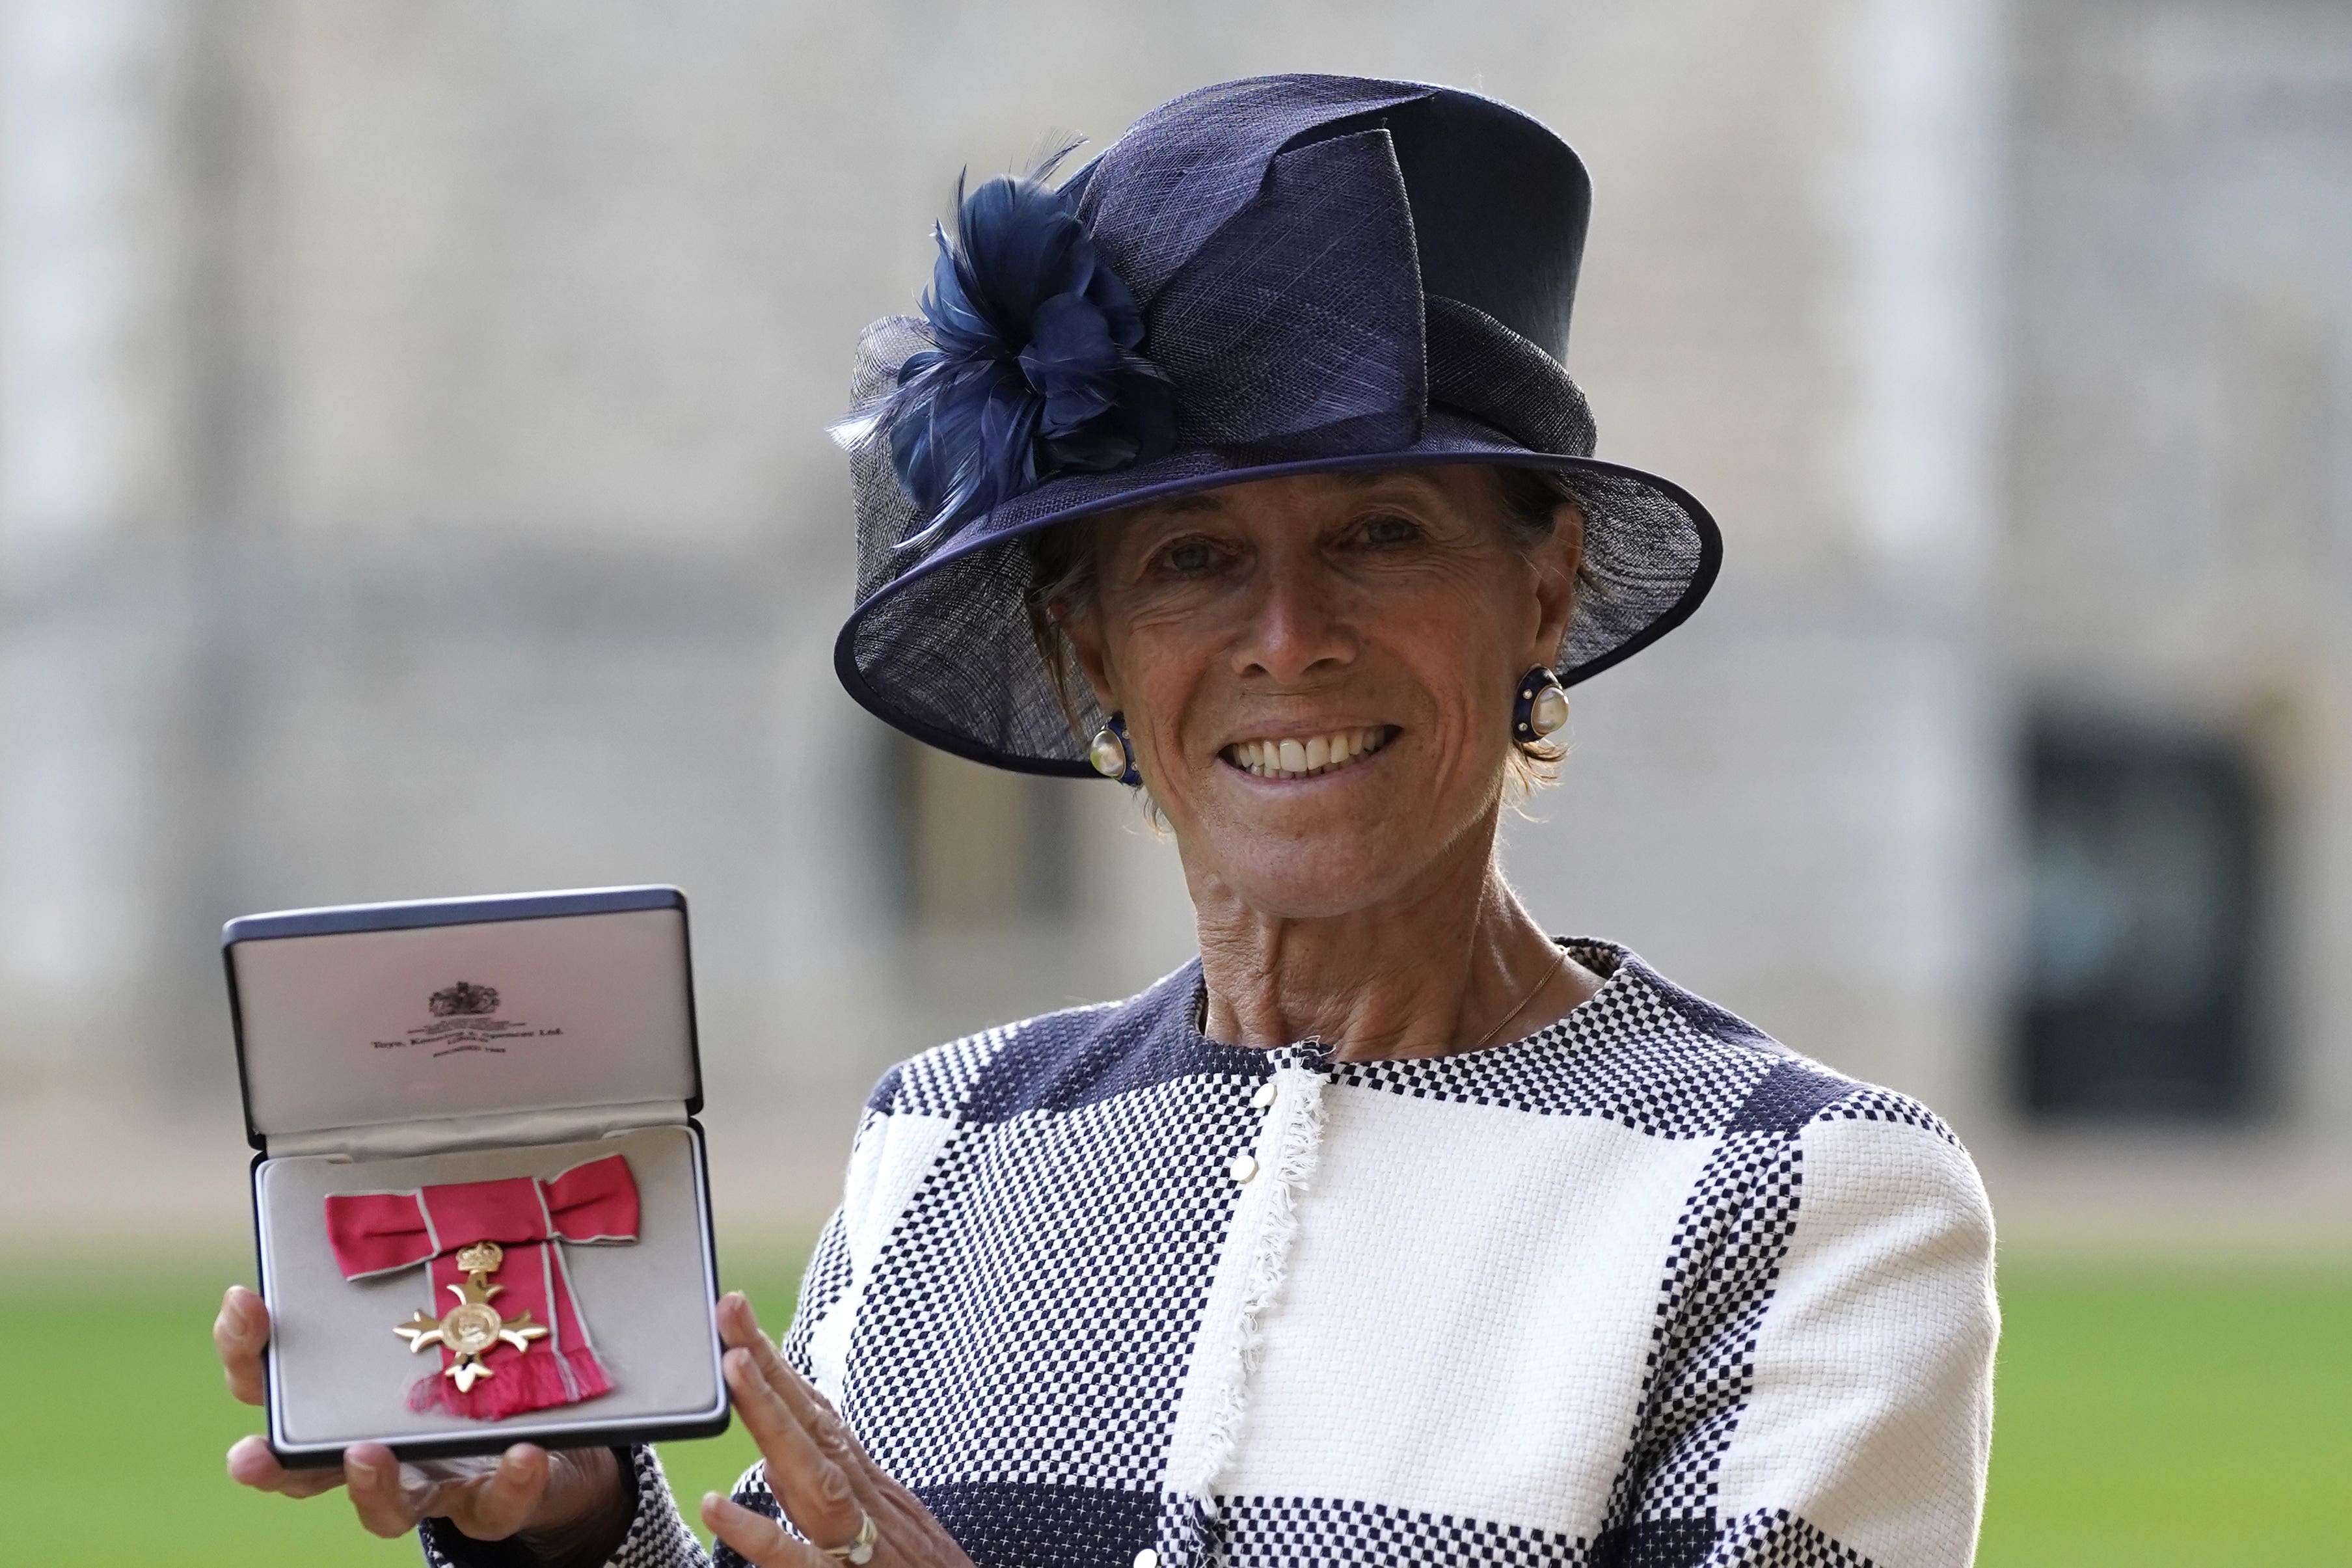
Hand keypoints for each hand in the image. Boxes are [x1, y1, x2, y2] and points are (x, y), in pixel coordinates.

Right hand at [214, 1285, 632, 1560]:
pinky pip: (495, 1504)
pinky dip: (508, 1481)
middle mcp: (377, 1447)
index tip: (245, 1299)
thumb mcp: (454, 1310)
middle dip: (270, 1462)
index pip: (276, 1381)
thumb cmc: (485, 1361)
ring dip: (369, 1486)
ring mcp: (432, 1480)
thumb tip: (409, 1198)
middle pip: (303, 1467)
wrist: (555, 1437)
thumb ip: (427, 1272)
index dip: (248, 1346)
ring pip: (385, 1508)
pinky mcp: (491, 1500)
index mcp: (350, 1399)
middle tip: (250, 1453)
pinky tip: (523, 1452)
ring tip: (367, 1452)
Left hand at [702, 1293, 973, 1567]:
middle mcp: (861, 1494)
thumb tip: (770, 1466)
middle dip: (768, 1363)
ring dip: (772, 1416)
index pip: (814, 1410)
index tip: (740, 1320)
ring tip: (734, 1367)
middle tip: (730, 1308)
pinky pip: (796, 1557)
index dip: (777, 1364)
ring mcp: (856, 1535)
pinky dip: (757, 1532)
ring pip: (809, 1468)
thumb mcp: (879, 1525)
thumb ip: (824, 1494)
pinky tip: (716, 1506)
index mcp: (862, 1479)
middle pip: (809, 1419)